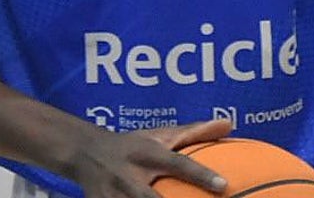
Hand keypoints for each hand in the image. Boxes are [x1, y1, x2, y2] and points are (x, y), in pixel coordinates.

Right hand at [67, 118, 232, 197]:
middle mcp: (128, 177)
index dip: (200, 174)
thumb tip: (229, 124)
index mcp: (145, 154)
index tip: (224, 186)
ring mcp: (112, 197)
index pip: (177, 163)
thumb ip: (194, 132)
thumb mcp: (159, 135)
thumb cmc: (133, 146)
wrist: (84, 153)